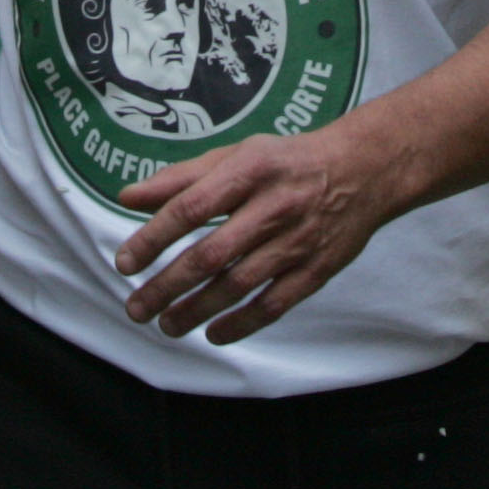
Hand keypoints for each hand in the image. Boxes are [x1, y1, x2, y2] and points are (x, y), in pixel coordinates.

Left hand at [112, 127, 408, 343]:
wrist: (363, 171)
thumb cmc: (286, 162)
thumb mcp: (236, 155)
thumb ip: (182, 177)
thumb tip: (128, 197)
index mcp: (249, 170)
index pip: (190, 208)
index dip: (153, 238)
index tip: (124, 263)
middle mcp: (273, 206)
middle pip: (210, 254)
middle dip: (167, 286)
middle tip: (136, 308)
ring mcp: (297, 241)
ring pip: (238, 285)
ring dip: (197, 310)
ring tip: (166, 325)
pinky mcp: (316, 270)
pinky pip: (274, 304)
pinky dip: (242, 323)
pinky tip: (214, 334)